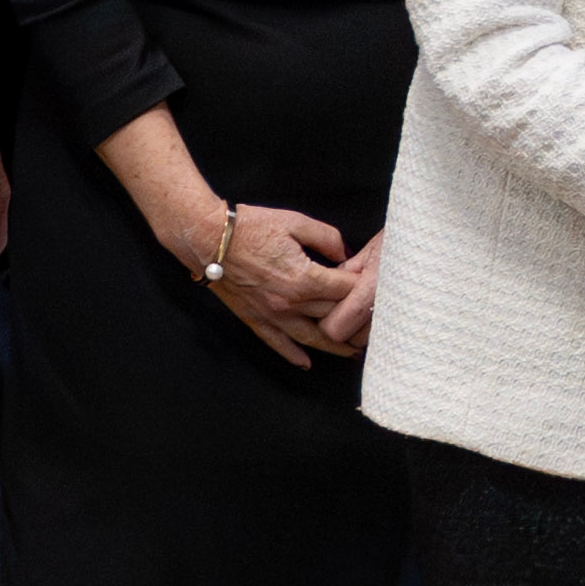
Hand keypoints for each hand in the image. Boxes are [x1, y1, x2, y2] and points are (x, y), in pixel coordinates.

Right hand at [161, 195, 367, 367]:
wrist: (209, 238)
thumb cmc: (250, 226)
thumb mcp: (295, 222)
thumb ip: (326, 238)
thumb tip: (344, 254)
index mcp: (304, 278)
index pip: (345, 291)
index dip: (363, 288)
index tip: (375, 289)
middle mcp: (290, 302)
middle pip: (333, 316)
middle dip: (355, 320)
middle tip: (373, 324)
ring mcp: (272, 314)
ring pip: (311, 338)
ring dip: (333, 347)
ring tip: (352, 352)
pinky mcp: (255, 318)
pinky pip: (277, 343)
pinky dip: (292, 355)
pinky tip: (306, 363)